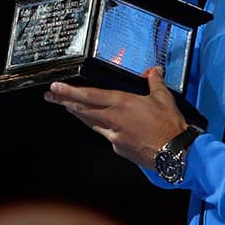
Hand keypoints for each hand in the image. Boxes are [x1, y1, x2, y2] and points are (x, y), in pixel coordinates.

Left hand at [44, 67, 186, 168]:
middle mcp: (113, 119)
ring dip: (78, 114)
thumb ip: (155, 82)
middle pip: (82, 110)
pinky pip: (106, 135)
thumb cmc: (169, 126)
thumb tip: (154, 71)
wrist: (173, 153)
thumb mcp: (164, 98)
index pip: (89, 96)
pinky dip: (102, 128)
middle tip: (50, 97)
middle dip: (64, 102)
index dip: (70, 91)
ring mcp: (113, 135)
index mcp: (122, 104)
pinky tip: (103, 126)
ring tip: (68, 108)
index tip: (55, 87)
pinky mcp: (118, 148)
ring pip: (90, 122)